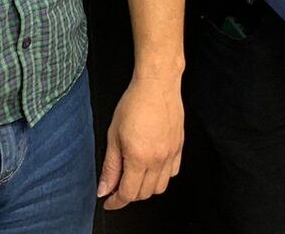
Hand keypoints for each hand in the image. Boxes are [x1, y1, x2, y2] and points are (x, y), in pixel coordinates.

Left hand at [97, 74, 183, 209]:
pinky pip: (173, 172)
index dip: (116, 201)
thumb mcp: (113, 135)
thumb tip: (104, 188)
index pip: (128, 193)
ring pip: (160, 187)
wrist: (157, 84)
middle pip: (144, 193)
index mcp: (139, 157)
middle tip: (117, 185)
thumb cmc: (134, 102)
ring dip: (146, 188)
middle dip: (129, 195)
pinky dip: (162, 176)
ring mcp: (171, 153)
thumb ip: (110, 166)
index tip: (109, 201)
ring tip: (135, 176)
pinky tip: (152, 166)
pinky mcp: (179, 146)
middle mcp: (158, 159)